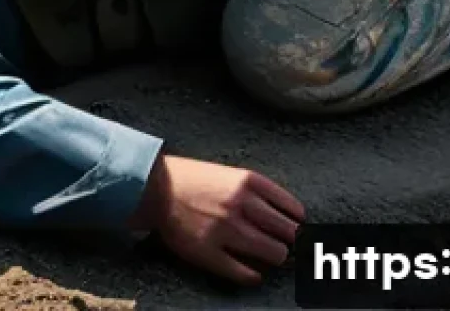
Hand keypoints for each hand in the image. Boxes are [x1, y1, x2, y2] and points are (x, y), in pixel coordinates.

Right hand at [129, 153, 304, 285]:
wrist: (153, 187)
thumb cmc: (190, 179)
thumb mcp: (227, 173)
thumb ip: (254, 191)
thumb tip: (286, 214)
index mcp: (247, 181)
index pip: (292, 208)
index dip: (297, 221)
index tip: (296, 227)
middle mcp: (240, 204)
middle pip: (288, 233)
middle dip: (288, 239)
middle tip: (281, 242)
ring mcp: (226, 229)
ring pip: (274, 253)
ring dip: (274, 256)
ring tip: (267, 255)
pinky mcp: (209, 252)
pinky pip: (246, 274)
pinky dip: (253, 276)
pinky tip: (252, 273)